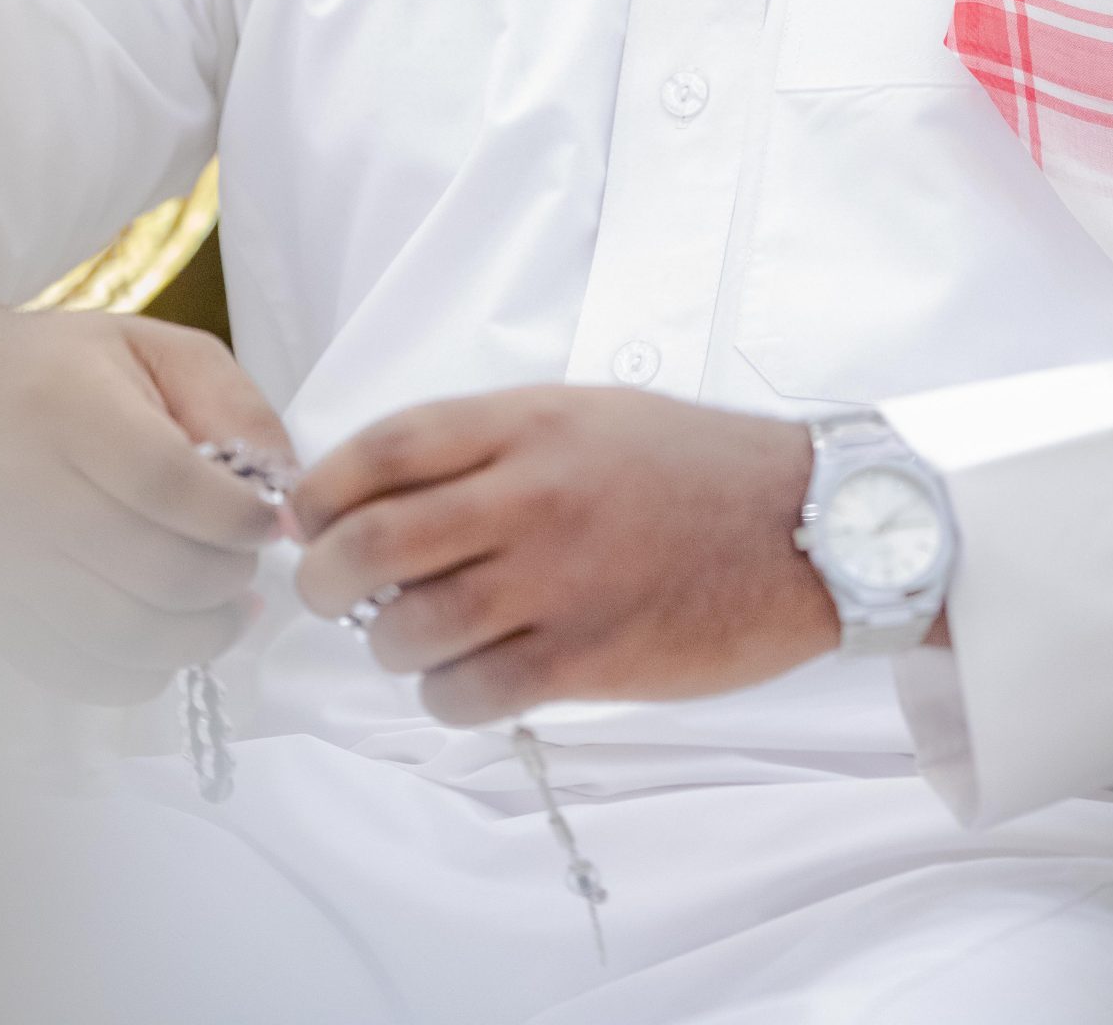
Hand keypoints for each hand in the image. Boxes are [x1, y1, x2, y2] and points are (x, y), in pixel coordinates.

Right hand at [0, 292, 294, 702]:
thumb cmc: (58, 371)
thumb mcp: (153, 347)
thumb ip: (233, 404)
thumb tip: (284, 485)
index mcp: (68, 405)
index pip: (168, 482)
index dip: (237, 516)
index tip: (270, 522)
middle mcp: (22, 489)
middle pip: (151, 569)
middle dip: (227, 581)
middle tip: (248, 567)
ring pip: (114, 636)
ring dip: (195, 639)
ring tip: (227, 613)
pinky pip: (71, 672)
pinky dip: (137, 675)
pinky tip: (169, 641)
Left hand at [291, 385, 838, 724]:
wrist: (808, 525)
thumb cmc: (694, 467)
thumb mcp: (588, 416)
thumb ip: (490, 446)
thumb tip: (378, 495)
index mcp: (530, 424)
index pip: (385, 449)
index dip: (321, 489)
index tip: (304, 518)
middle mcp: (534, 494)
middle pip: (375, 542)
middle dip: (325, 577)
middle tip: (330, 591)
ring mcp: (560, 580)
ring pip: (411, 630)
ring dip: (390, 645)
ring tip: (416, 637)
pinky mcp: (588, 659)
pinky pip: (470, 695)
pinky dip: (448, 696)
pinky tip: (471, 680)